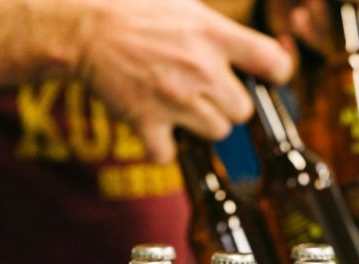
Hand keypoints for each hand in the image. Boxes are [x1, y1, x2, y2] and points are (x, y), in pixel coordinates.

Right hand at [78, 0, 292, 162]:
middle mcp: (202, 69)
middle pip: (243, 111)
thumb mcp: (186, 4)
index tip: (266, 77)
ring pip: (217, 133)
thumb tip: (255, 47)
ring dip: (202, 125)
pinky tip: (156, 128)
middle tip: (206, 92)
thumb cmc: (135, 9)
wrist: (83, 26)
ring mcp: (175, 98)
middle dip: (228, 105)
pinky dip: (163, 148)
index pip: (274, 64)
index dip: (275, 75)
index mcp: (215, 34)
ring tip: (181, 106)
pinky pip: (170, 154)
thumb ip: (222, 29)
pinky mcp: (147, 121)